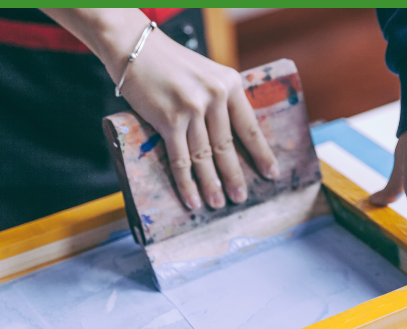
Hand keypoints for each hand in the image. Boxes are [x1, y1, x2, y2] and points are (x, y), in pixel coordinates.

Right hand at [118, 31, 279, 209]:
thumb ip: (218, 99)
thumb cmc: (168, 63)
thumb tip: (228, 137)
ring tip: (217, 203)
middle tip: (241, 197)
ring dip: (211, 185)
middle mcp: (214, 96)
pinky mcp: (169, 120)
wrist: (135, 47)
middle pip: (227, 146)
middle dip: (234, 176)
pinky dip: (186, 183)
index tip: (271, 173)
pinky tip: (192, 198)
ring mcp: (192, 109)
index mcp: (230, 83)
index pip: (249, 126)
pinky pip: (180, 159)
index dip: (261, 153)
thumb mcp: (205, 74)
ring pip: (205, 157)